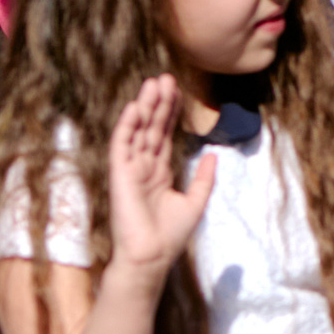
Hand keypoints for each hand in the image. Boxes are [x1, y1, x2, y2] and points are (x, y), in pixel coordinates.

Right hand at [107, 75, 212, 284]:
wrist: (153, 256)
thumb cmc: (171, 234)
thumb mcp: (196, 200)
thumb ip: (204, 176)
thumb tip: (213, 153)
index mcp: (160, 172)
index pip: (165, 135)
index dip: (170, 113)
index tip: (176, 91)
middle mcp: (144, 167)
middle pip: (152, 128)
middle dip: (158, 103)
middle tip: (165, 78)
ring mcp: (130, 170)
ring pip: (137, 131)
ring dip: (144, 107)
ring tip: (152, 83)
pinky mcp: (120, 175)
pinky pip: (122, 146)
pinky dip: (127, 126)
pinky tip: (134, 107)